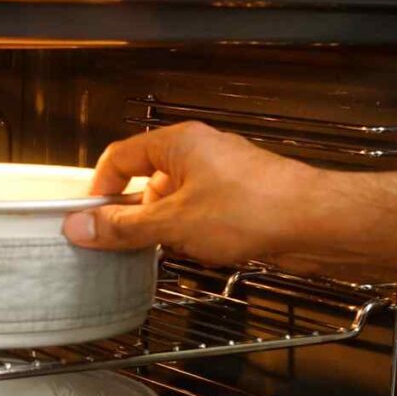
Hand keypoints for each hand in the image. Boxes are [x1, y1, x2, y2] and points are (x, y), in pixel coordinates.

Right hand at [62, 122, 314, 267]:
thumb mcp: (174, 223)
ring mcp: (221, 175)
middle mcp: (199, 153)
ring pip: (174, 202)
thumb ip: (124, 227)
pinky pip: (199, 214)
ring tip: (172, 250)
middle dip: (136, 215)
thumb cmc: (252, 209)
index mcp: (177, 143)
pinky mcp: (239, 199)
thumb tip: (82, 227)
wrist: (314, 222)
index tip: (91, 220)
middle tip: (127, 245)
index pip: (120, 157)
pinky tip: (200, 253)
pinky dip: (191, 234)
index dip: (100, 189)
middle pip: (146, 181)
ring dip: (166, 229)